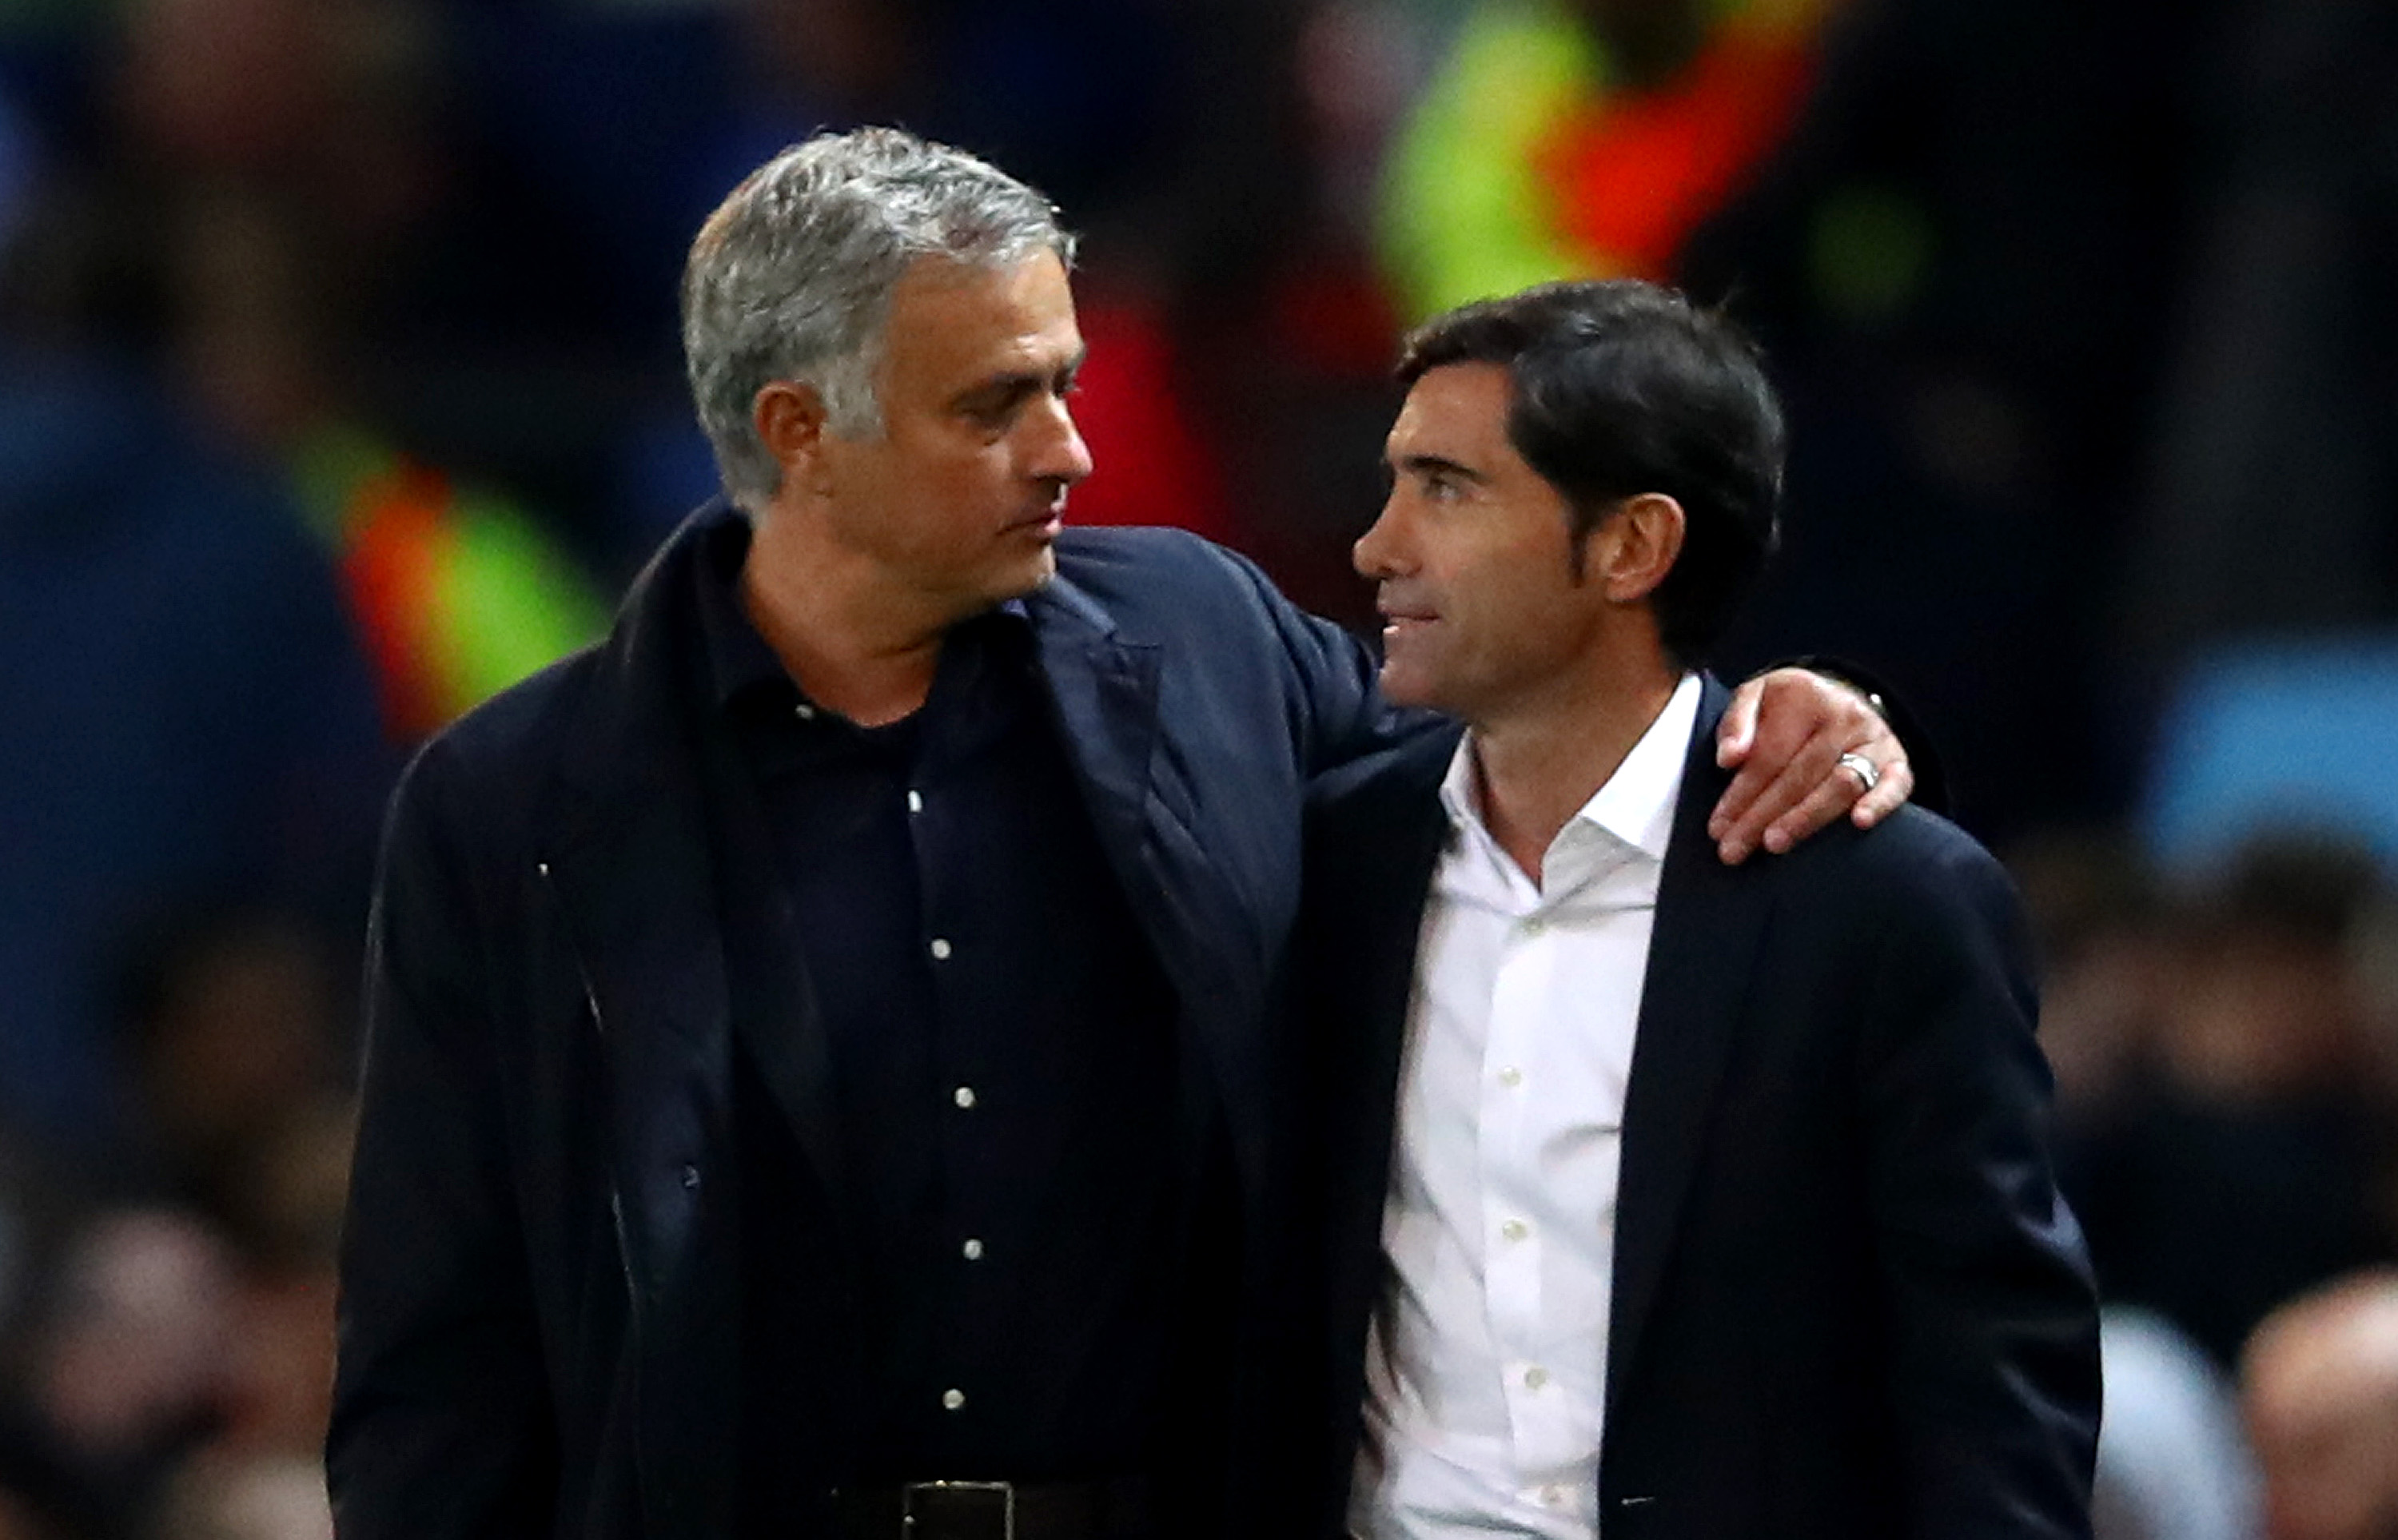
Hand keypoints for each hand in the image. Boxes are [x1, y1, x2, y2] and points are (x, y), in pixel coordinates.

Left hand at [1707, 668, 1913, 863]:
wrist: (1841, 696)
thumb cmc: (1789, 707)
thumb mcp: (1756, 696)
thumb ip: (1736, 722)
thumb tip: (1727, 758)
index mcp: (1804, 696)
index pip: (1769, 754)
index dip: (1740, 794)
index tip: (1718, 828)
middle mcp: (1844, 715)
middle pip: (1799, 775)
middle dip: (1761, 816)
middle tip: (1735, 848)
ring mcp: (1874, 739)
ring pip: (1841, 784)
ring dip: (1806, 818)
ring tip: (1775, 843)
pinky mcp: (1898, 762)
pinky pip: (1896, 784)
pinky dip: (1879, 803)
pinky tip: (1859, 824)